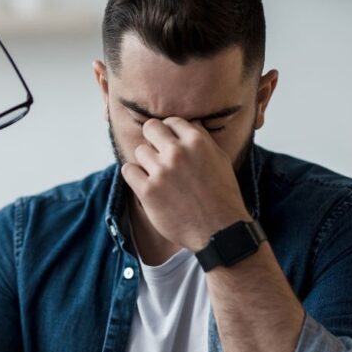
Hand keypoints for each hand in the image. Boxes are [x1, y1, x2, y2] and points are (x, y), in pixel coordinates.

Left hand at [121, 117, 250, 251]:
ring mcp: (161, 171)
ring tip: (157, 175)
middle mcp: (177, 153)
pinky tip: (144, 183)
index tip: (170, 144)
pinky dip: (134, 175)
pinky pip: (128, 170)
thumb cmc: (222, 196)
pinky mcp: (148, 191)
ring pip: (139, 151)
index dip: (169, 132)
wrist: (219, 230)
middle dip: (153, 139)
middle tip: (158, 155)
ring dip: (146, 162)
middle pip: (151, 128)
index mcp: (197, 142)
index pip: (171, 121)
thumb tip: (191, 123)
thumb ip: (203, 140)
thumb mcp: (220, 160)